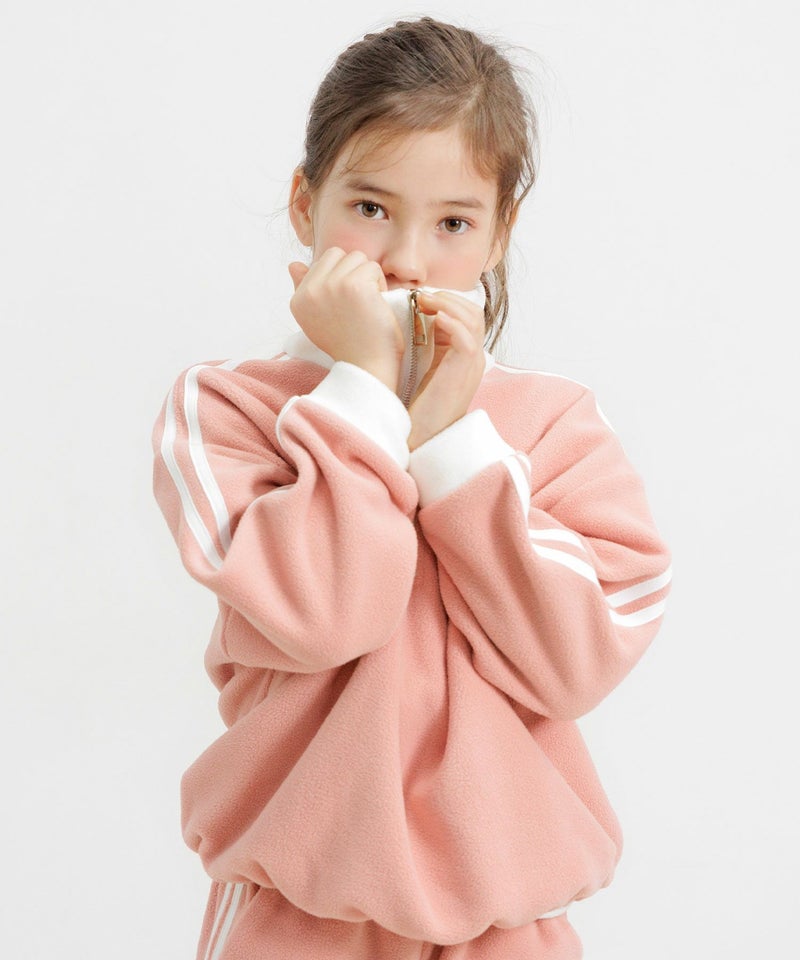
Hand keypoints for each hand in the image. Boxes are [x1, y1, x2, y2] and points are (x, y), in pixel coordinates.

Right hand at [288, 248, 403, 391]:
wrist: (365, 368)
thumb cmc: (347, 346)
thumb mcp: (316, 319)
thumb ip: (304, 289)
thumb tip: (293, 264)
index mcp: (299, 299)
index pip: (321, 262)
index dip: (340, 277)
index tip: (345, 304)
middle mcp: (311, 290)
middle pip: (338, 254)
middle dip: (354, 272)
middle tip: (359, 302)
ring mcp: (332, 285)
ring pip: (357, 258)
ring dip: (369, 278)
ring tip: (368, 304)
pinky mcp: (355, 285)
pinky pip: (373, 268)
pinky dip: (381, 285)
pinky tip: (376, 306)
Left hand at [407, 291, 485, 450]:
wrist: (422, 437)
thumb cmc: (418, 407)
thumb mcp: (423, 368)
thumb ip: (424, 344)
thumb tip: (409, 317)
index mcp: (464, 355)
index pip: (467, 315)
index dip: (446, 301)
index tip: (420, 298)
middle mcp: (472, 358)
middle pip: (474, 312)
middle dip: (448, 298)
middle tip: (422, 296)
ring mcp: (471, 365)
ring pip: (473, 319)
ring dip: (448, 305)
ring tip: (426, 302)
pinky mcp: (463, 372)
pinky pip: (466, 338)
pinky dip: (452, 323)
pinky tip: (434, 317)